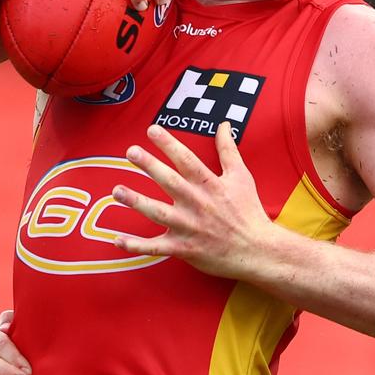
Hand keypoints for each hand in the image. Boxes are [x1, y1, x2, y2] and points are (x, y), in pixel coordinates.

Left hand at [112, 122, 275, 278]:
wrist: (257, 250)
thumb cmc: (249, 211)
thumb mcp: (242, 176)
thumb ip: (228, 149)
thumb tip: (223, 124)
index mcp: (210, 185)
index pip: (187, 160)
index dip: (169, 144)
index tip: (152, 129)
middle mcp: (197, 203)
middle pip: (169, 181)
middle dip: (149, 165)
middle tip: (131, 151)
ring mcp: (189, 227)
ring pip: (158, 213)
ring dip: (136, 202)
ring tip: (116, 190)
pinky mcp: (184, 248)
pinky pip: (155, 247)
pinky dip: (136, 246)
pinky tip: (117, 240)